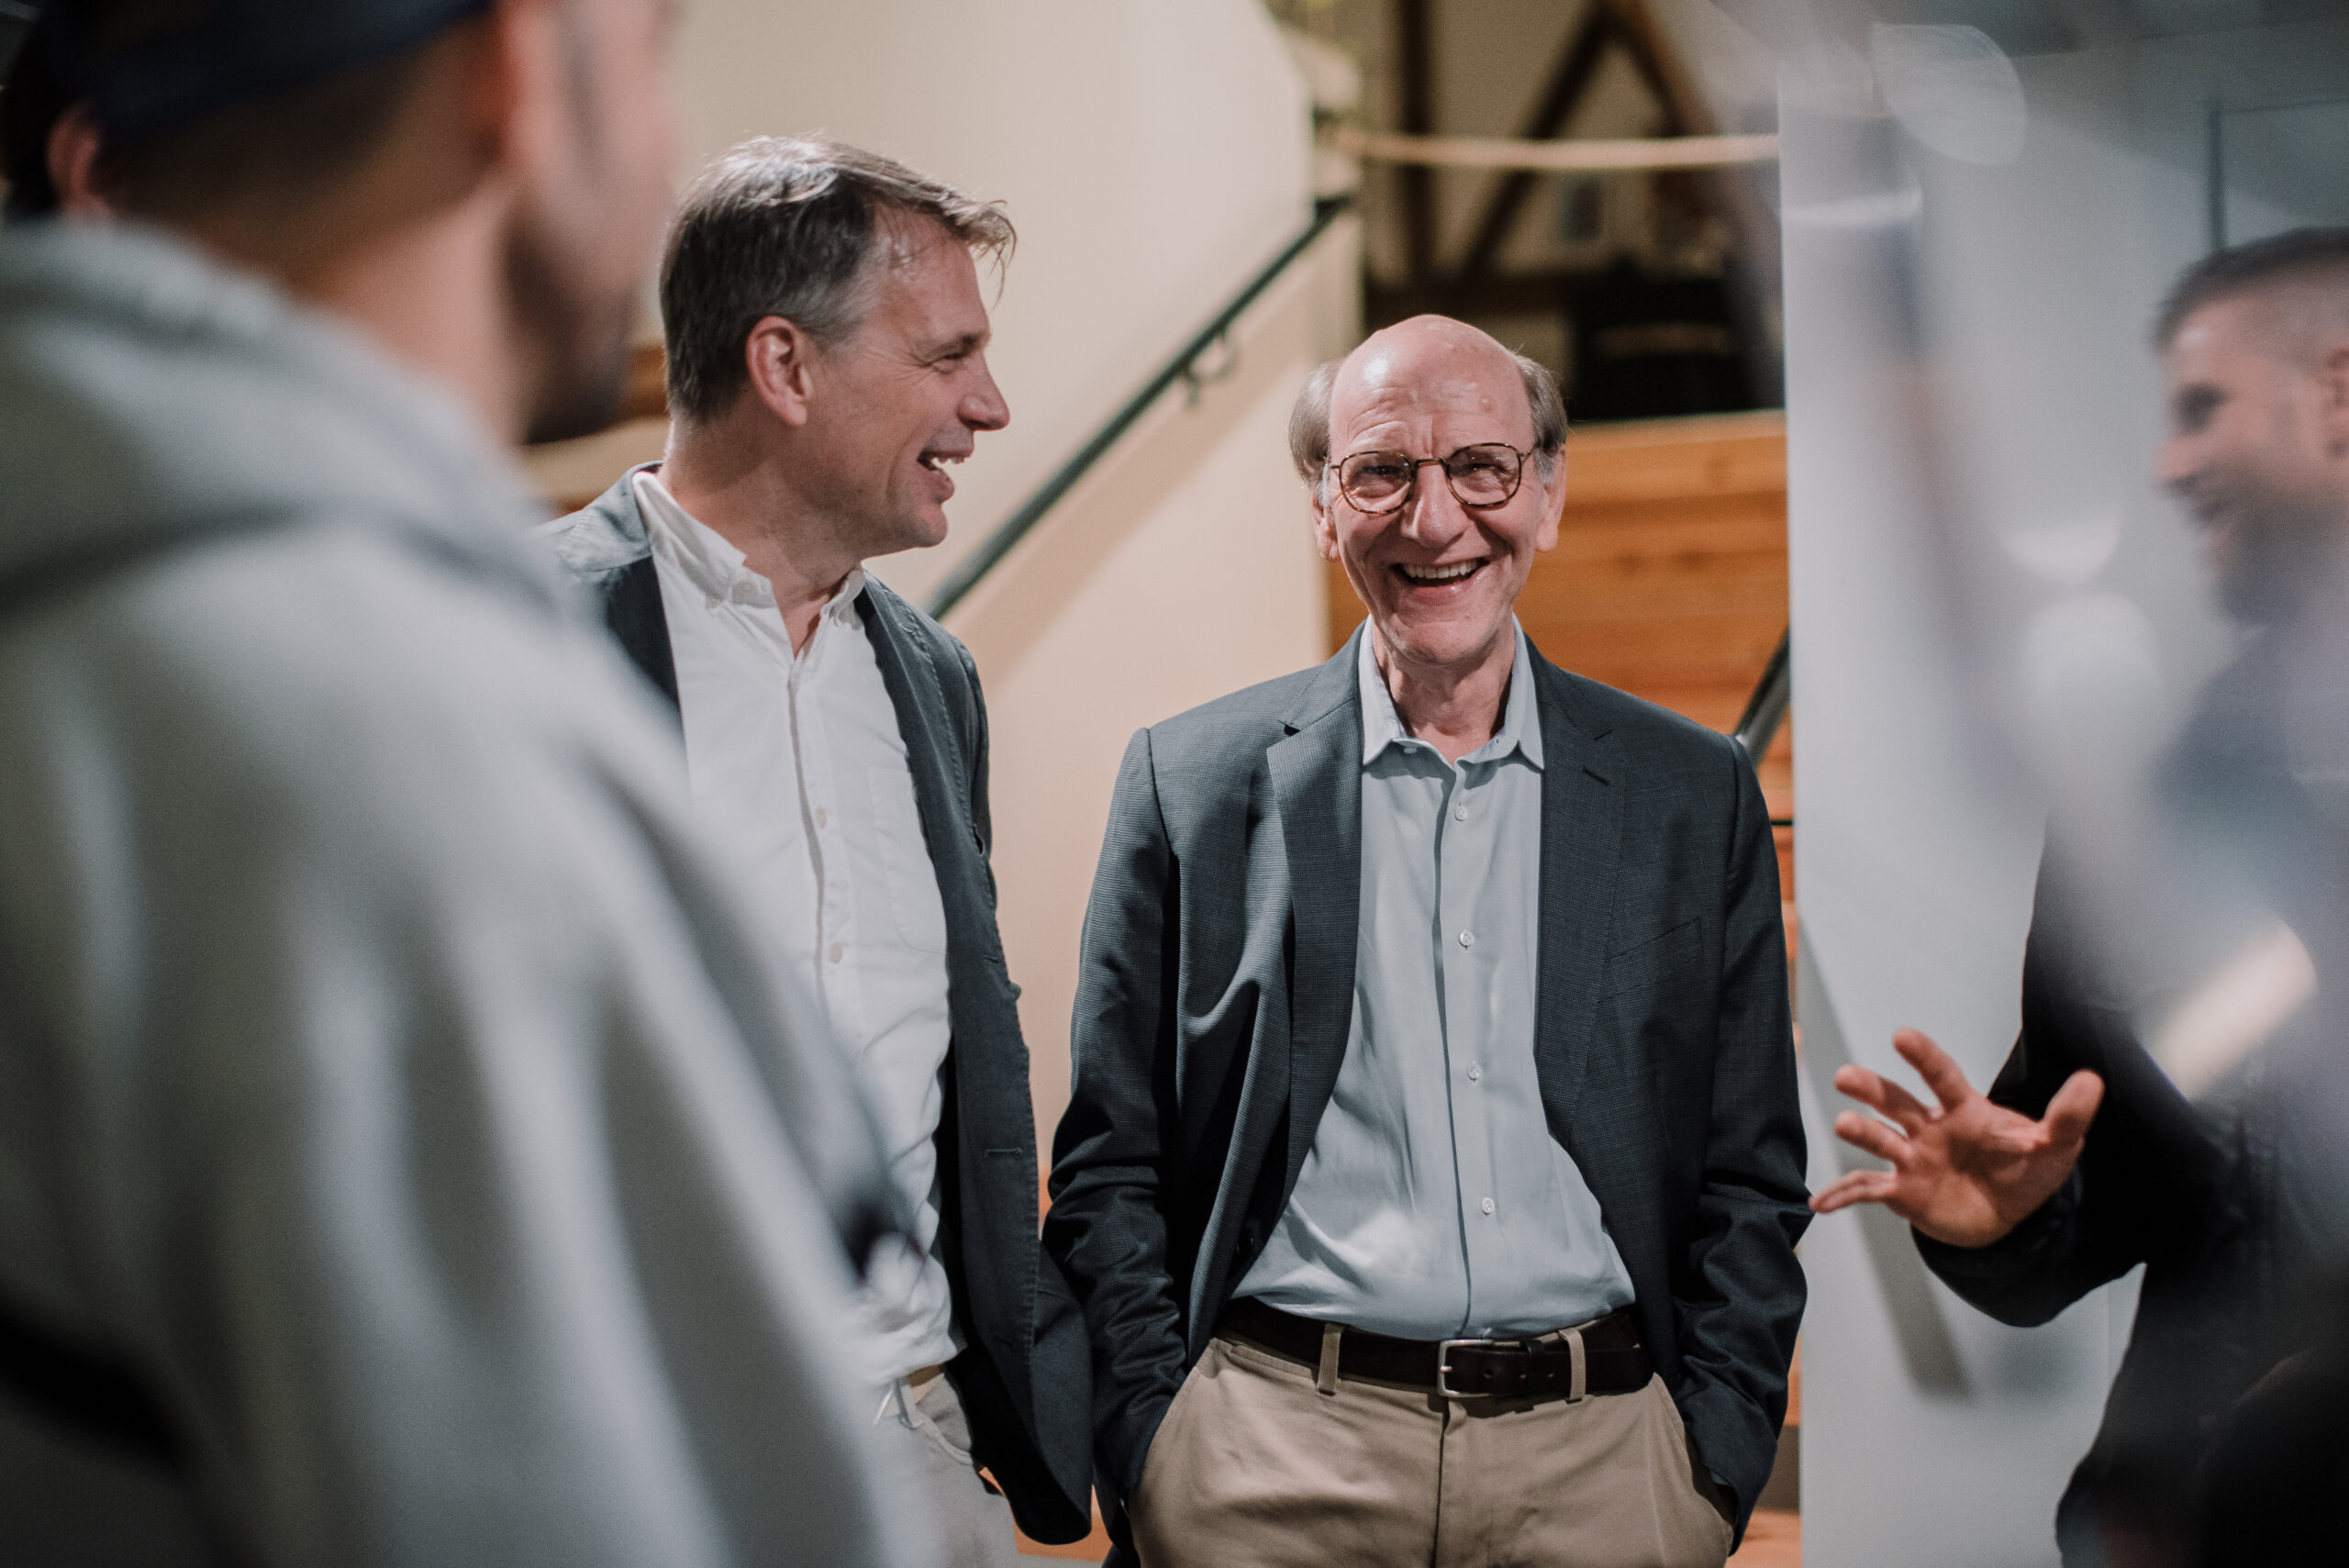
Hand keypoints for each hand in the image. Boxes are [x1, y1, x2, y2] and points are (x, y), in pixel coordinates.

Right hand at [1810, 1028, 2102, 1247]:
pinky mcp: (1902, 1192)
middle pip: (1896, 1102)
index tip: (1902, 1036)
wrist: (2007, 1217)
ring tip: (1844, 1125)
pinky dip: (1842, 1196)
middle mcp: (1930, 1129)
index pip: (1941, 1077)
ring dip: (1861, 1132)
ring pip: (1879, 1140)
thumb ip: (2068, 1115)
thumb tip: (2093, 1080)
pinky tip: (1821, 1203)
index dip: (1922, 1057)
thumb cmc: (2026, 1171)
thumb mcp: (2055, 1145)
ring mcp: (1912, 1159)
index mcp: (1964, 1111)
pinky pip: (1867, 1190)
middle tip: (1847, 1077)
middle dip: (1871, 1089)